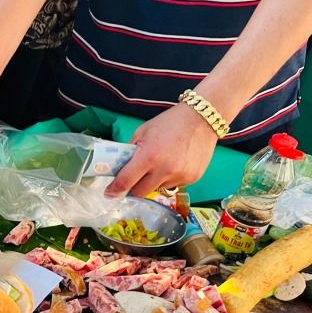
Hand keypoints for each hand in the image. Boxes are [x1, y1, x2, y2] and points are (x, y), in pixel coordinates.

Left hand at [105, 104, 219, 197]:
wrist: (202, 118)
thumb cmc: (170, 123)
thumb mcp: (142, 132)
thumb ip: (130, 152)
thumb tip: (119, 169)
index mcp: (149, 156)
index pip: (126, 181)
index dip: (115, 189)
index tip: (109, 193)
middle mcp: (165, 170)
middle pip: (140, 192)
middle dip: (134, 186)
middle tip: (136, 177)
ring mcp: (180, 176)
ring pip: (158, 189)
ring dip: (154, 182)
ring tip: (161, 163)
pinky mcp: (193, 178)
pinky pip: (174, 186)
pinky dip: (170, 178)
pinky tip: (175, 163)